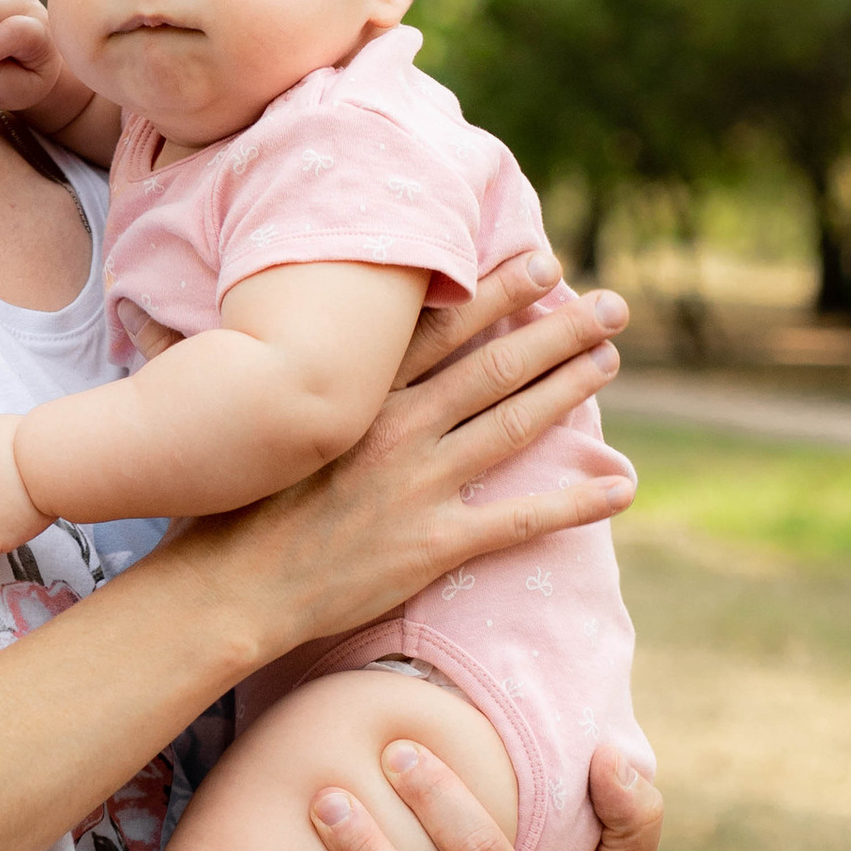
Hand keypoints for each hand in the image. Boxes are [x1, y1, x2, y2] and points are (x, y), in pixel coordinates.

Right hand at [191, 246, 638, 664]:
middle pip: (494, 366)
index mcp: (359, 395)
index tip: (543, 263)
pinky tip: (621, 487)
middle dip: (558, 330)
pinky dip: (576, 503)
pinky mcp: (432, 544)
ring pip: (513, 424)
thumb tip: (240, 327)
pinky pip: (518, 519)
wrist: (228, 588)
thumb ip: (278, 375)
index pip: (441, 328)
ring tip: (611, 361)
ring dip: (570, 389)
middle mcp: (396, 429)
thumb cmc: (233, 506)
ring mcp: (418, 486)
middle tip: (610, 305)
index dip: (498, 292)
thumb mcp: (253, 420)